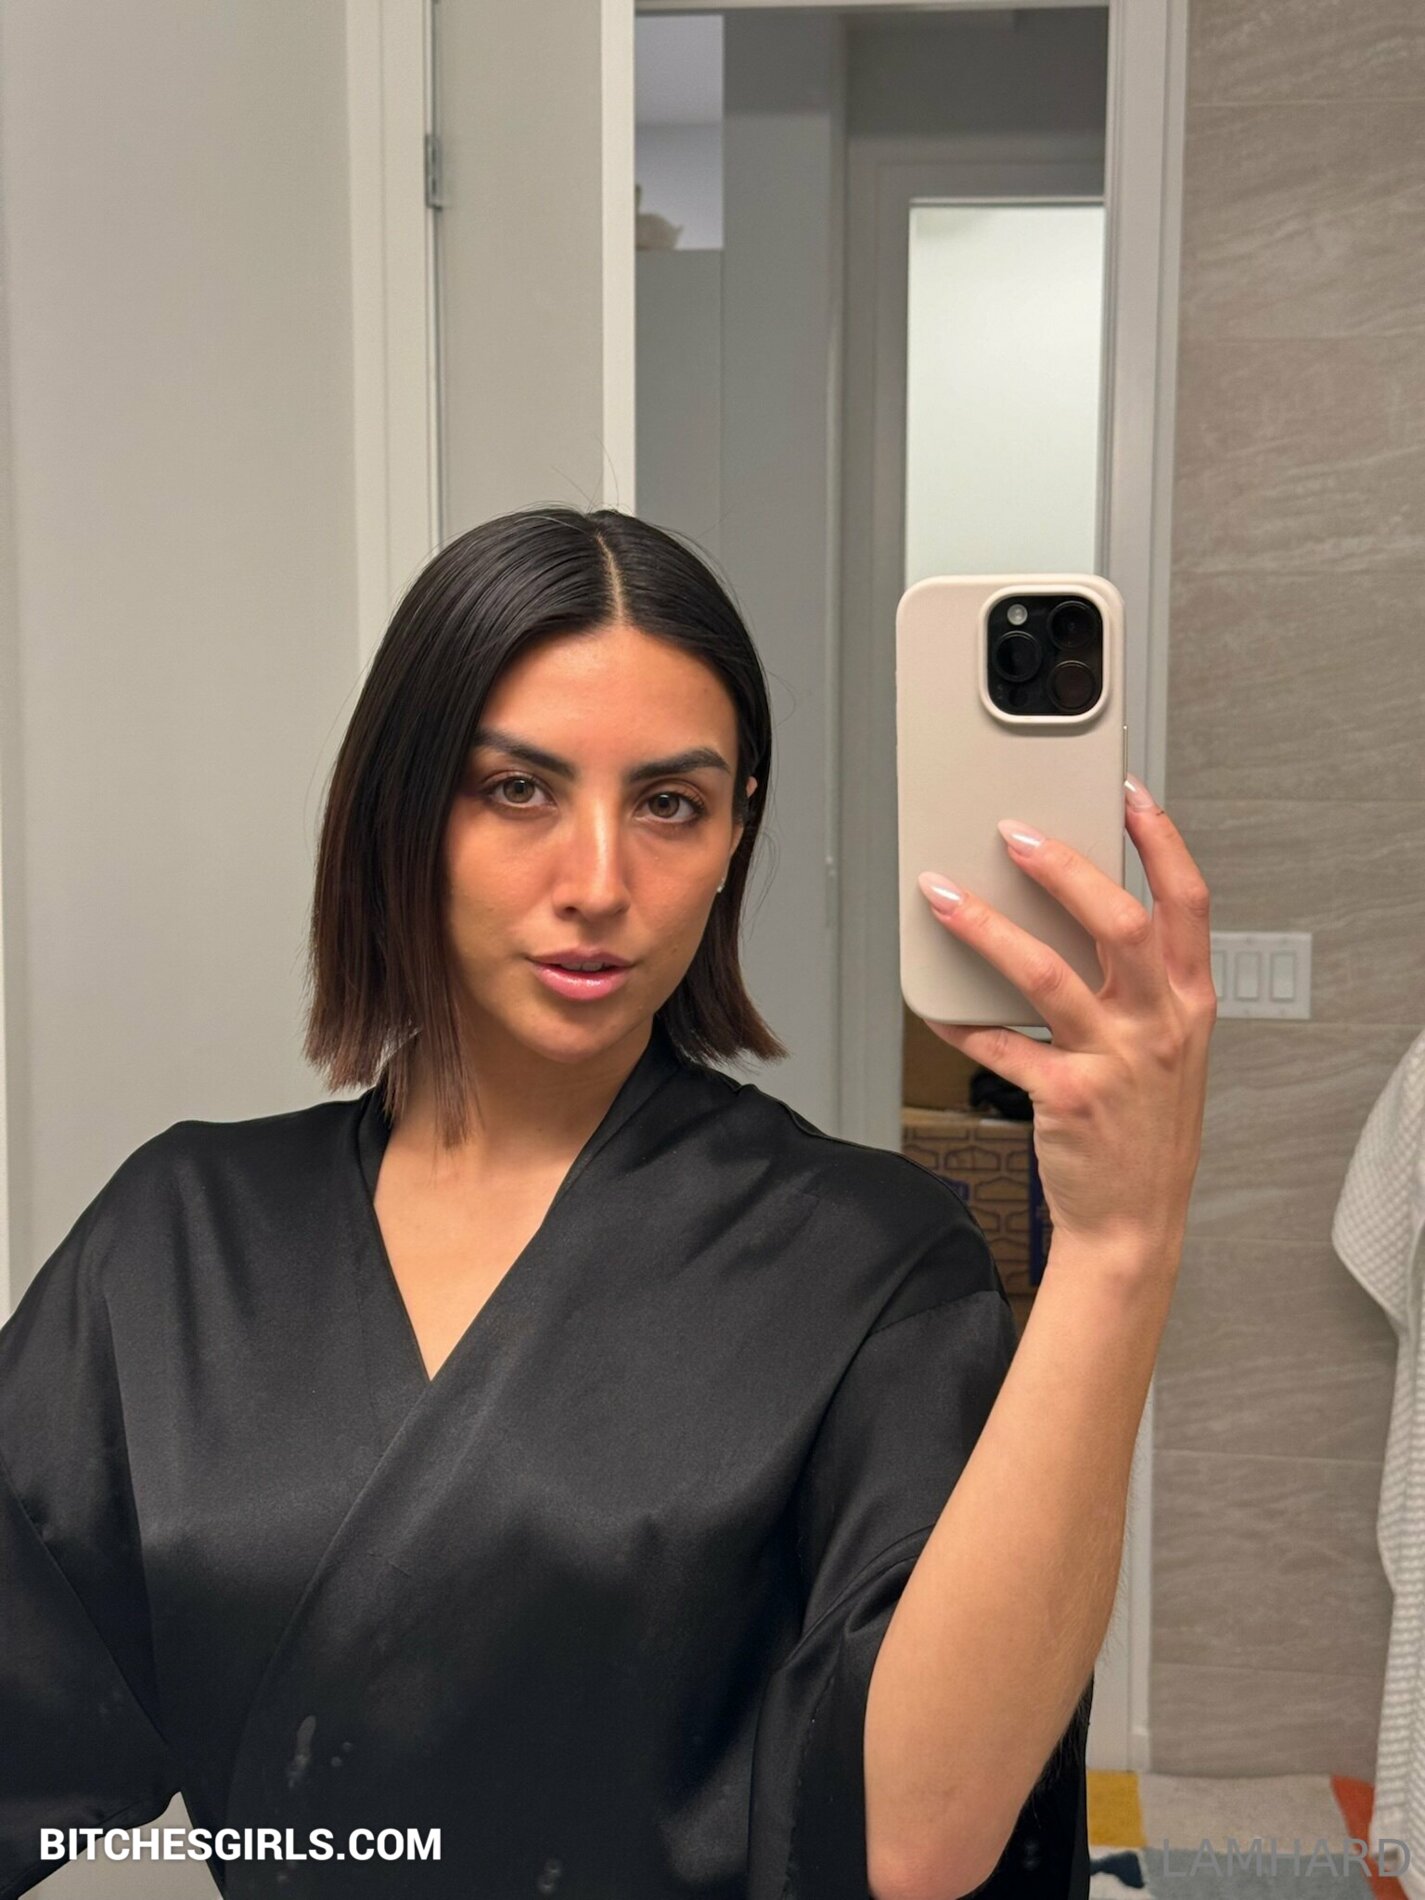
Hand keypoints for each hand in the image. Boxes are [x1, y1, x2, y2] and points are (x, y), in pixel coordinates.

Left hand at [915, 775, 1215, 1267]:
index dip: (1160, 843)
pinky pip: (1001, 1046)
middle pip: (1116, 922)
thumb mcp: (1169, 1049)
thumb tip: (1080, 913)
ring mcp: (1115, 1061)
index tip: (1128, 795)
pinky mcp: (1068, 1097)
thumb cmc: (1144, 1129)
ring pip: (1045, 974)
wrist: (1133, 1223)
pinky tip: (934, 1005)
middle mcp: (1159, 1024)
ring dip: (986, 927)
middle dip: (1062, 868)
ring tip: (944, 895)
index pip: (1187, 903)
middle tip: (1013, 832)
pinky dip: (961, 1021)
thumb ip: (1142, 986)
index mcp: (1190, 1002)